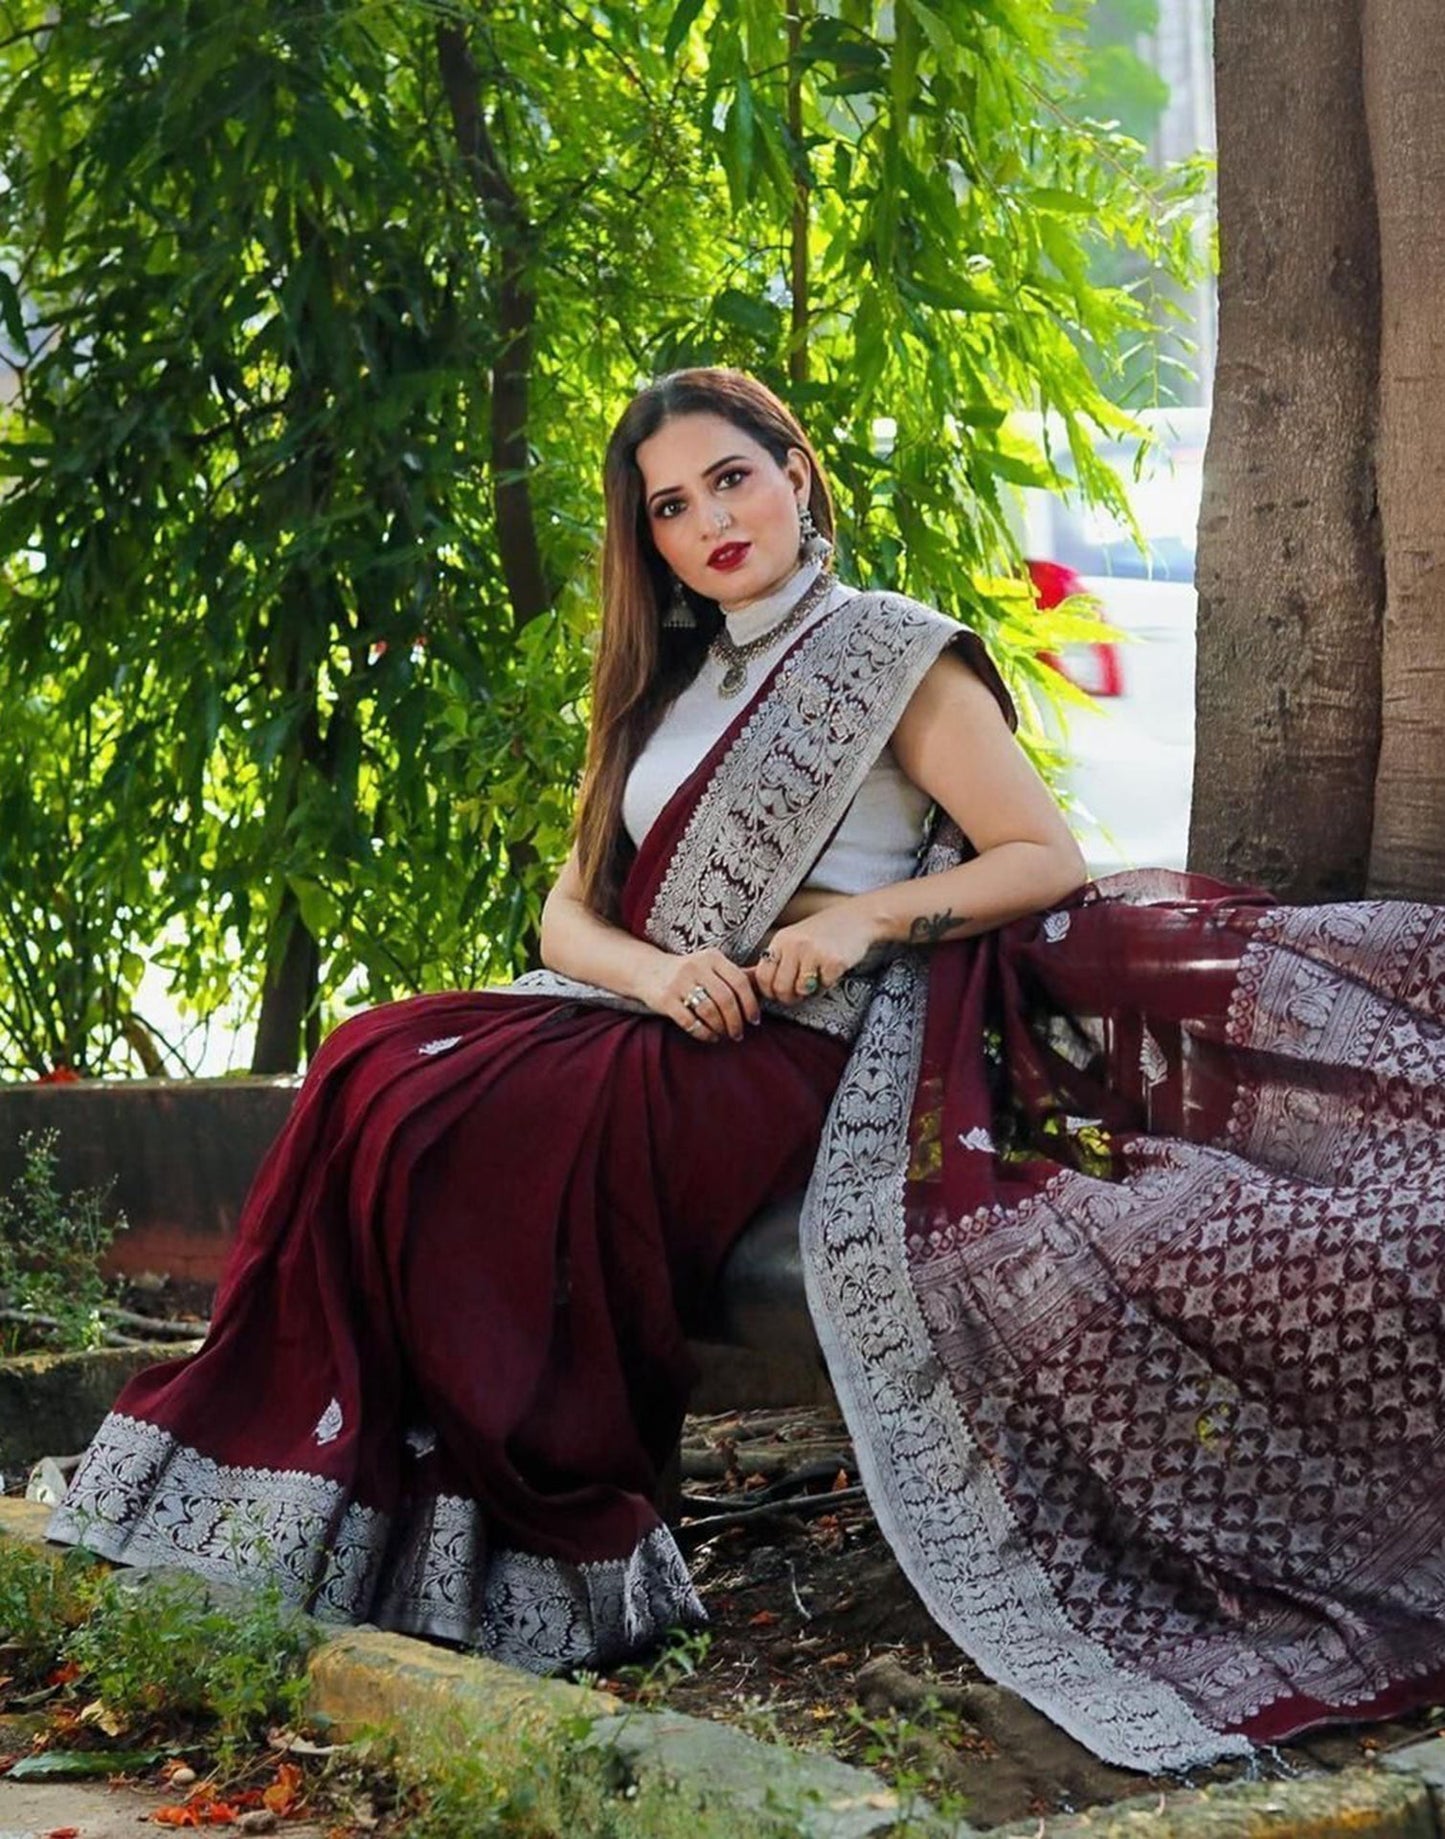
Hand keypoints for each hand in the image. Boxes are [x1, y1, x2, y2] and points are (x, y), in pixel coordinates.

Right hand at [638, 947, 761, 1042]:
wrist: (648, 970)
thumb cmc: (688, 972)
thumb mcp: (712, 965)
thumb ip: (737, 973)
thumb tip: (766, 978)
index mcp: (712, 957)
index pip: (739, 981)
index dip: (750, 1003)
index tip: (754, 1020)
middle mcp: (696, 966)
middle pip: (726, 999)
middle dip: (736, 1021)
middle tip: (739, 1033)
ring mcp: (679, 982)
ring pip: (709, 1011)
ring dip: (721, 1028)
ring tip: (724, 1034)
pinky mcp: (666, 999)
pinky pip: (690, 1021)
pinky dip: (704, 1033)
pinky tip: (710, 1036)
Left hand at [752, 900, 881, 1004]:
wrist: (857, 918)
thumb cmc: (824, 933)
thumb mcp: (795, 939)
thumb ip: (779, 959)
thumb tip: (758, 986)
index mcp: (781, 940)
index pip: (762, 976)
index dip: (769, 991)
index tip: (778, 993)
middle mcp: (794, 944)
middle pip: (780, 988)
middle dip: (789, 998)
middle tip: (799, 995)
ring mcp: (814, 952)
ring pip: (801, 990)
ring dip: (809, 992)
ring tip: (816, 979)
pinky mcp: (833, 961)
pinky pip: (823, 987)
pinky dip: (827, 985)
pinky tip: (831, 971)